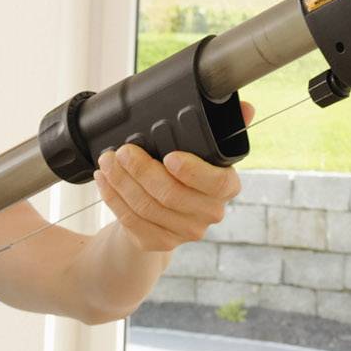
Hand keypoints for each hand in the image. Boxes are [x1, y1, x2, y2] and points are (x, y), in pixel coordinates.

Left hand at [95, 103, 252, 254]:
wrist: (166, 211)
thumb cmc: (183, 172)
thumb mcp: (203, 148)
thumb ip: (222, 126)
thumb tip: (246, 108)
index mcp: (226, 187)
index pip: (217, 183)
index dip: (193, 171)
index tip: (169, 156)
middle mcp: (209, 212)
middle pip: (172, 195)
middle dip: (141, 170)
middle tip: (122, 151)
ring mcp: (185, 232)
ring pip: (147, 207)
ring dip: (122, 181)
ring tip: (107, 161)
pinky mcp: (159, 242)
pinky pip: (132, 221)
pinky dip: (114, 198)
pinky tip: (105, 181)